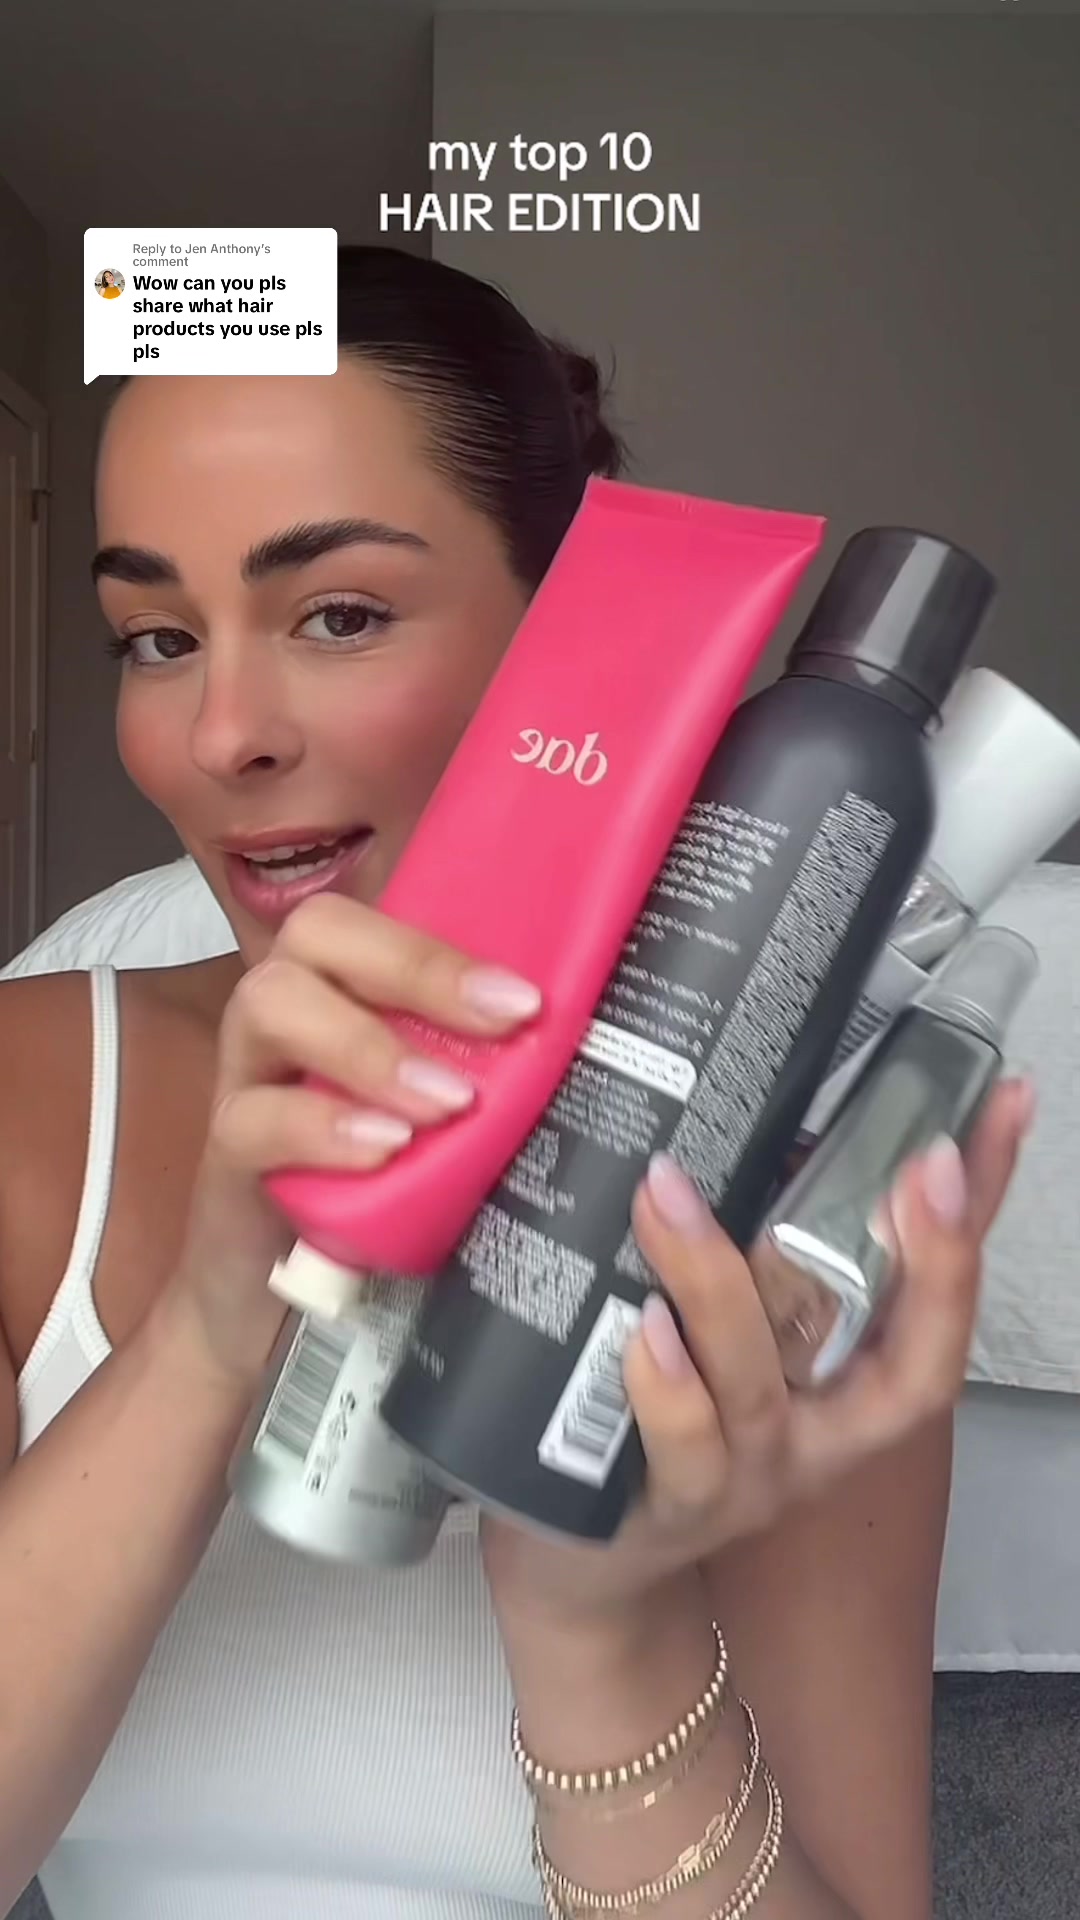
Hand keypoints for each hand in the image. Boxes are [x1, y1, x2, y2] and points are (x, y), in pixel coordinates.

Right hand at [160, 894, 541, 1386]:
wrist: (275, 1296)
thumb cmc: (373, 1189)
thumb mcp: (442, 1123)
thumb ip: (489, 1079)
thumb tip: (594, 1058)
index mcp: (348, 990)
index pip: (383, 917)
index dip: (450, 946)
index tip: (528, 999)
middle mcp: (291, 1012)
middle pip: (318, 931)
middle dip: (415, 969)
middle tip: (502, 1024)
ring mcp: (249, 1074)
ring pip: (270, 1001)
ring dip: (369, 1046)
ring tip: (445, 1102)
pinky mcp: (228, 1149)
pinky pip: (251, 1117)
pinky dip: (321, 1126)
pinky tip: (382, 1149)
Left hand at [481, 1077, 1032, 1623]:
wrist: (580, 1559)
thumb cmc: (661, 1416)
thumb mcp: (725, 1326)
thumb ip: (759, 1246)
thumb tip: (777, 1111)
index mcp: (847, 1388)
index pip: (941, 1298)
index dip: (977, 1216)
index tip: (1002, 1109)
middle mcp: (817, 1438)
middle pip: (910, 1370)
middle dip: (935, 1266)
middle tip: (927, 1164)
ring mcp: (746, 1478)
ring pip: (756, 1389)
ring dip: (716, 1284)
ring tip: (672, 1195)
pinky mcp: (665, 1509)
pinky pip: (679, 1447)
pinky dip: (666, 1385)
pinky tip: (644, 1330)